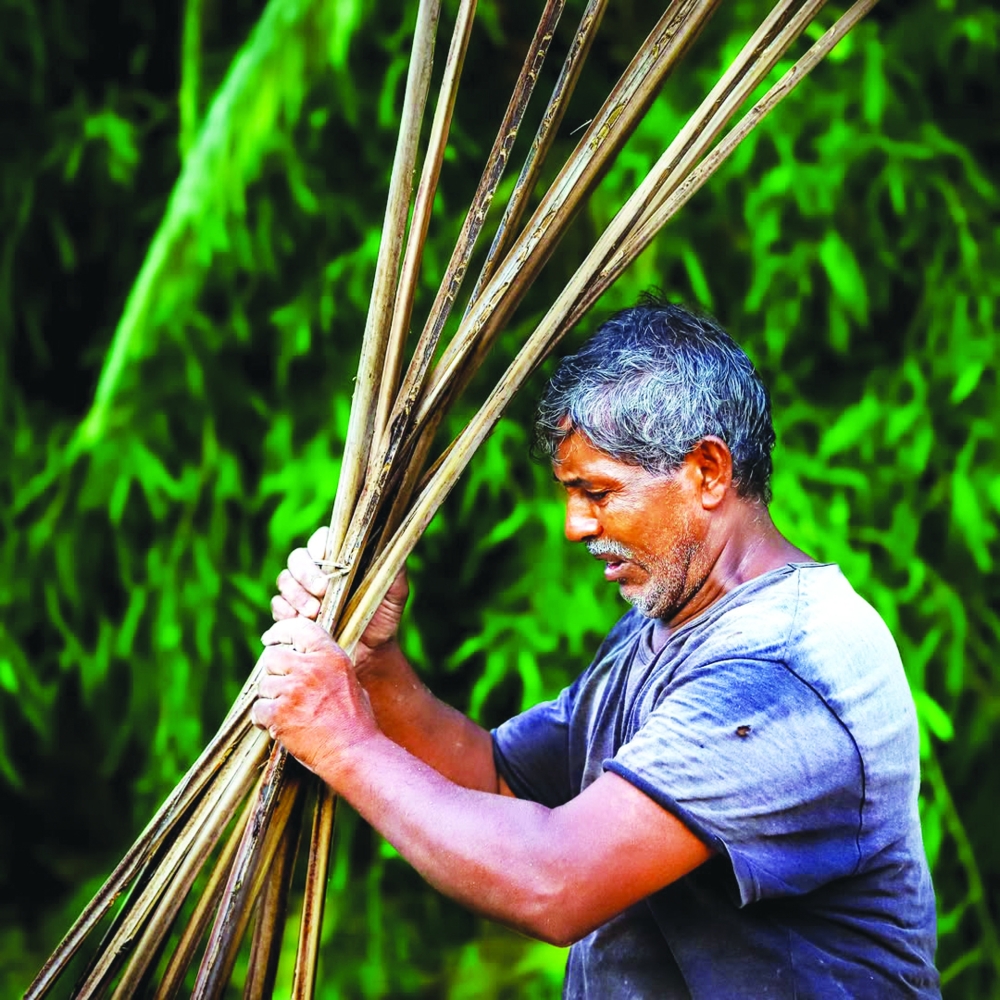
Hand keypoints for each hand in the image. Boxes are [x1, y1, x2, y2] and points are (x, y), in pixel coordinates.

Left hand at [251, 617, 378, 779]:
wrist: (353, 752)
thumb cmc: (355, 720)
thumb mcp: (349, 679)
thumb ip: (325, 663)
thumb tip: (303, 656)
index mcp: (330, 656)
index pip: (299, 627)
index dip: (281, 631)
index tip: (271, 638)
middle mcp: (310, 668)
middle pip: (272, 656)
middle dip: (274, 672)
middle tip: (282, 688)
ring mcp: (293, 690)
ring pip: (264, 685)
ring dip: (270, 699)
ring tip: (287, 713)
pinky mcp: (279, 713)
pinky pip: (258, 709)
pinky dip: (264, 720)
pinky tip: (278, 727)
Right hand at [272, 526, 408, 665]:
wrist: (369, 653)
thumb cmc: (383, 617)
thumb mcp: (395, 592)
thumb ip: (394, 569)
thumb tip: (395, 546)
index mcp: (338, 558)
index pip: (321, 539)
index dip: (319, 545)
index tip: (326, 559)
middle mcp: (316, 570)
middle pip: (297, 558)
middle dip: (306, 573)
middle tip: (322, 591)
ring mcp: (300, 591)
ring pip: (284, 580)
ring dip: (296, 595)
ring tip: (314, 612)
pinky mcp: (290, 612)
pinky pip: (277, 605)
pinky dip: (285, 612)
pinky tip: (300, 621)